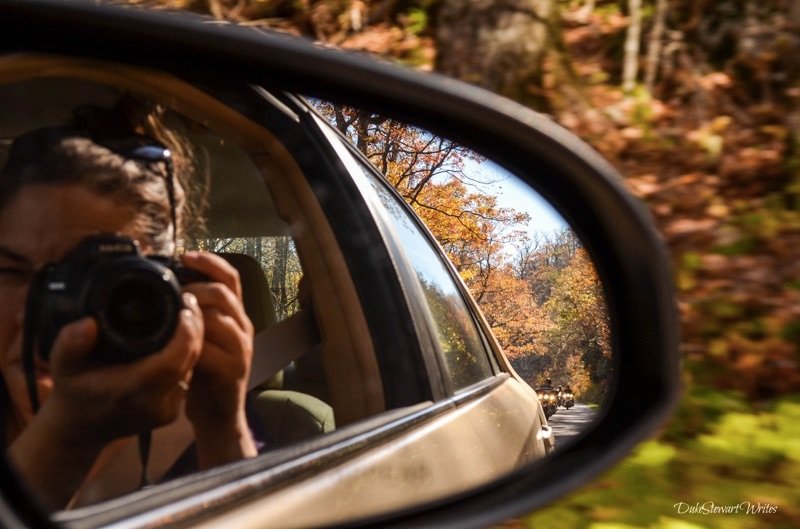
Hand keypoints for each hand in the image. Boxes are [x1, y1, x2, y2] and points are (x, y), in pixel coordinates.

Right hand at [45, 299, 203, 442]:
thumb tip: (88, 323)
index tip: (185, 306)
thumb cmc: (72, 391)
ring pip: (192, 367)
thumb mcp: (62, 365)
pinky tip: (178, 338)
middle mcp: (152, 405)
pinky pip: (187, 376)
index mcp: (130, 392)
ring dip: (192, 341)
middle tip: (188, 302)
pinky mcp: (171, 412)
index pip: (172, 362)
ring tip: (184, 315)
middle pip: (189, 360)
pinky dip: (185, 356)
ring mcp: (165, 411)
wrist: (79, 428)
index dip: (185, 333)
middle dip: (194, 329)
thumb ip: (70, 344)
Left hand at [180, 251, 256, 464]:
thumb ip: (193, 313)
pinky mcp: (233, 369)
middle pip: (225, 292)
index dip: (210, 262)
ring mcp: (241, 347)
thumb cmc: (204, 374)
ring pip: (219, 317)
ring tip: (172, 317)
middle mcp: (242, 326)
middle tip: (171, 292)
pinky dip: (191, 342)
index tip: (184, 255)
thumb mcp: (200, 337)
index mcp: (234, 314)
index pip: (230, 276)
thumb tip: (168, 285)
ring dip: (193, 313)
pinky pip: (211, 348)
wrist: (218, 416)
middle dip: (196, 287)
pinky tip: (175, 344)